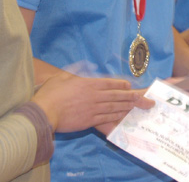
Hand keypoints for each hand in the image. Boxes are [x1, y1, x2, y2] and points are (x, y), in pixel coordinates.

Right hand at [32, 71, 153, 133]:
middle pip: (116, 95)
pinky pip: (106, 119)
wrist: (44, 113)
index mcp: (88, 84)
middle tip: (144, 98)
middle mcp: (94, 96)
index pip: (109, 83)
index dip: (121, 85)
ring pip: (114, 107)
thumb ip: (75, 72)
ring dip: (127, 107)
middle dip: (131, 97)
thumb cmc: (50, 94)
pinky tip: (123, 118)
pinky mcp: (89, 121)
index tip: (130, 86)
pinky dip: (116, 118)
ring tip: (138, 107)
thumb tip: (82, 67)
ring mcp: (93, 109)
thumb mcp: (62, 77)